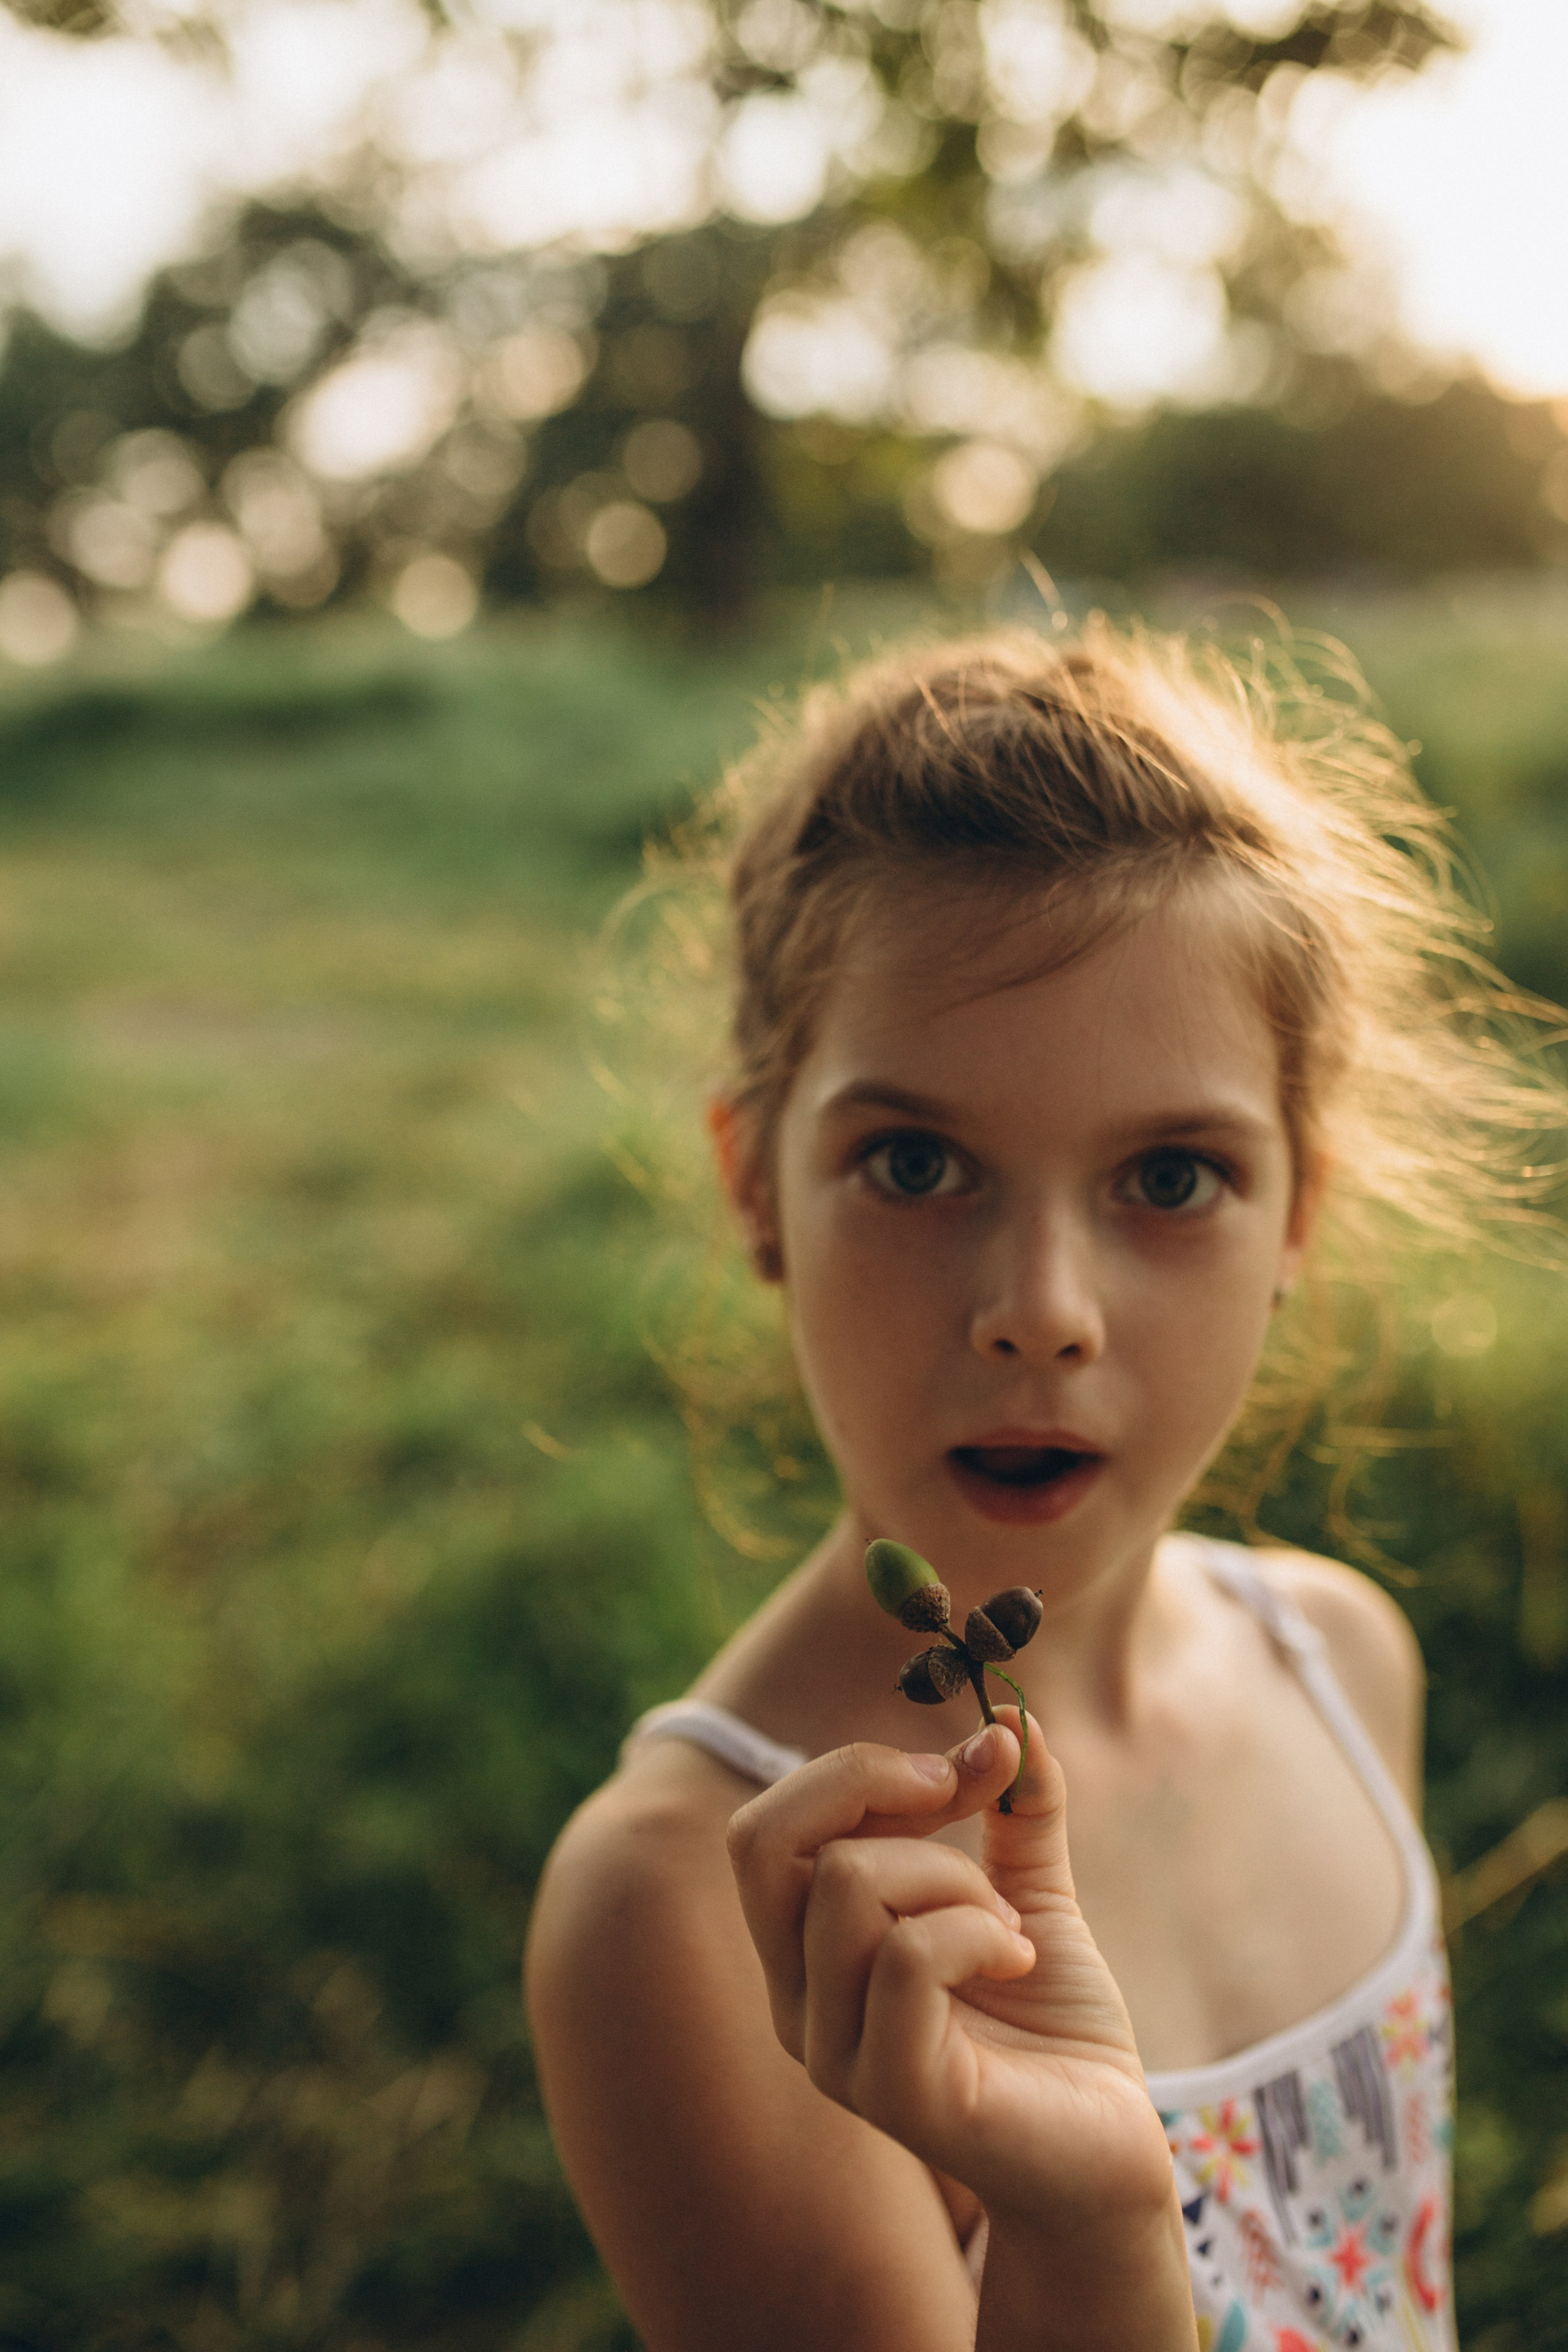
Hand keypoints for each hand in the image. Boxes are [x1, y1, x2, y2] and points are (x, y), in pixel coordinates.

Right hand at [726, 1711, 1173, 2232]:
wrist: (1110, 2149)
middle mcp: (798, 2004)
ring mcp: (838, 2054)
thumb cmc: (1054, 2027)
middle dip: (870, 1785)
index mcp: (806, 1954)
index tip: (964, 1765)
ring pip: (846, 1886)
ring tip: (1004, 1927)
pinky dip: (978, 1930)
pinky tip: (1019, 1960)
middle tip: (961, 1799)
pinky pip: (906, 1958)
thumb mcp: (1029, 1890)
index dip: (858, 1770)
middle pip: (765, 1841)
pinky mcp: (897, 2093)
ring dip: (949, 1875)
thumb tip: (1013, 1717)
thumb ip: (1013, 1808)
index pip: (766, 1828)